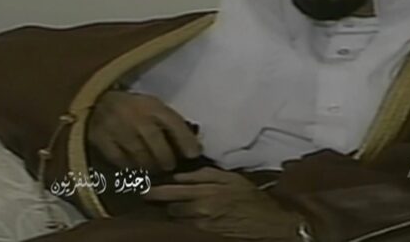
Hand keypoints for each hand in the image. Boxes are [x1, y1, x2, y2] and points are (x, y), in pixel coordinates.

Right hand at [87, 90, 201, 172]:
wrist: (100, 102)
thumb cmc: (137, 109)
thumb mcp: (157, 108)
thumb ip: (174, 125)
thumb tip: (195, 150)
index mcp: (154, 107)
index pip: (174, 124)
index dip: (187, 141)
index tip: (194, 155)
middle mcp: (137, 117)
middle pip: (157, 145)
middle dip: (167, 159)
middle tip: (170, 166)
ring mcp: (118, 129)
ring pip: (140, 156)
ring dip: (151, 167)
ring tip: (155, 170)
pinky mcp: (102, 140)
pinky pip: (120, 161)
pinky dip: (131, 167)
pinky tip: (136, 168)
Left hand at [144, 167, 303, 240]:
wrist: (267, 222)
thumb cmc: (250, 197)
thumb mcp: (230, 177)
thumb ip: (203, 174)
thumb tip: (179, 175)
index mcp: (204, 193)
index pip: (170, 192)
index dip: (154, 191)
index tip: (143, 188)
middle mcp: (199, 211)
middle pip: (169, 209)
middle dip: (166, 203)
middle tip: (164, 196)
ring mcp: (200, 227)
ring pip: (176, 220)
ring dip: (175, 214)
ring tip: (180, 207)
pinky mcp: (204, 236)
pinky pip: (185, 229)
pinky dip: (184, 223)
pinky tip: (190, 217)